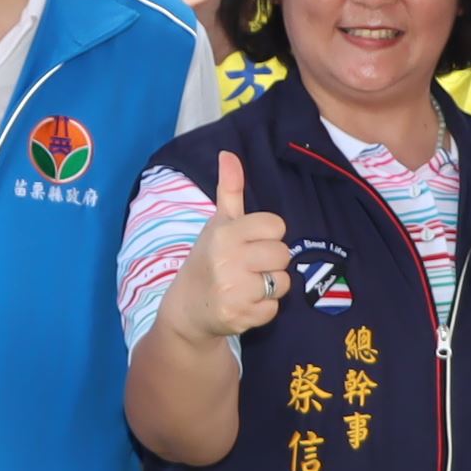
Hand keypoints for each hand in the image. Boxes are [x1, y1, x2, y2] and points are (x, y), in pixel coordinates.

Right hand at [161, 153, 288, 346]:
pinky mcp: (240, 317)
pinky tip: (245, 303)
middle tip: (250, 266)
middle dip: (271, 261)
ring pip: (282, 282)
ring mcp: (234, 290)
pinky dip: (264, 308)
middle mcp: (228, 260)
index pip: (276, 226)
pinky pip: (274, 308)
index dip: (268, 235)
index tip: (251, 242)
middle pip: (283, 254)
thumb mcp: (217, 224)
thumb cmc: (208, 259)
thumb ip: (229, 190)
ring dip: (270, 286)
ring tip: (247, 285)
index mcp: (225, 233)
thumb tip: (228, 153)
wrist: (187, 308)